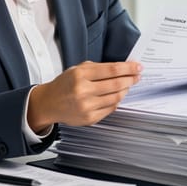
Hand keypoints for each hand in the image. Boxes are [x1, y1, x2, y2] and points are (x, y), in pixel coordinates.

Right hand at [27, 61, 141, 131]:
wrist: (49, 103)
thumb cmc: (64, 85)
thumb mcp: (77, 69)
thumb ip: (98, 68)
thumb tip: (122, 68)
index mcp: (80, 75)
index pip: (112, 70)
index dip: (128, 68)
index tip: (137, 67)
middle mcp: (83, 90)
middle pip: (116, 84)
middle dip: (130, 79)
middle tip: (136, 76)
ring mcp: (86, 106)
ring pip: (116, 97)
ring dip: (125, 90)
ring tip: (127, 85)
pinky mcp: (89, 118)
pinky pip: (111, 108)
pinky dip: (117, 101)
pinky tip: (118, 96)